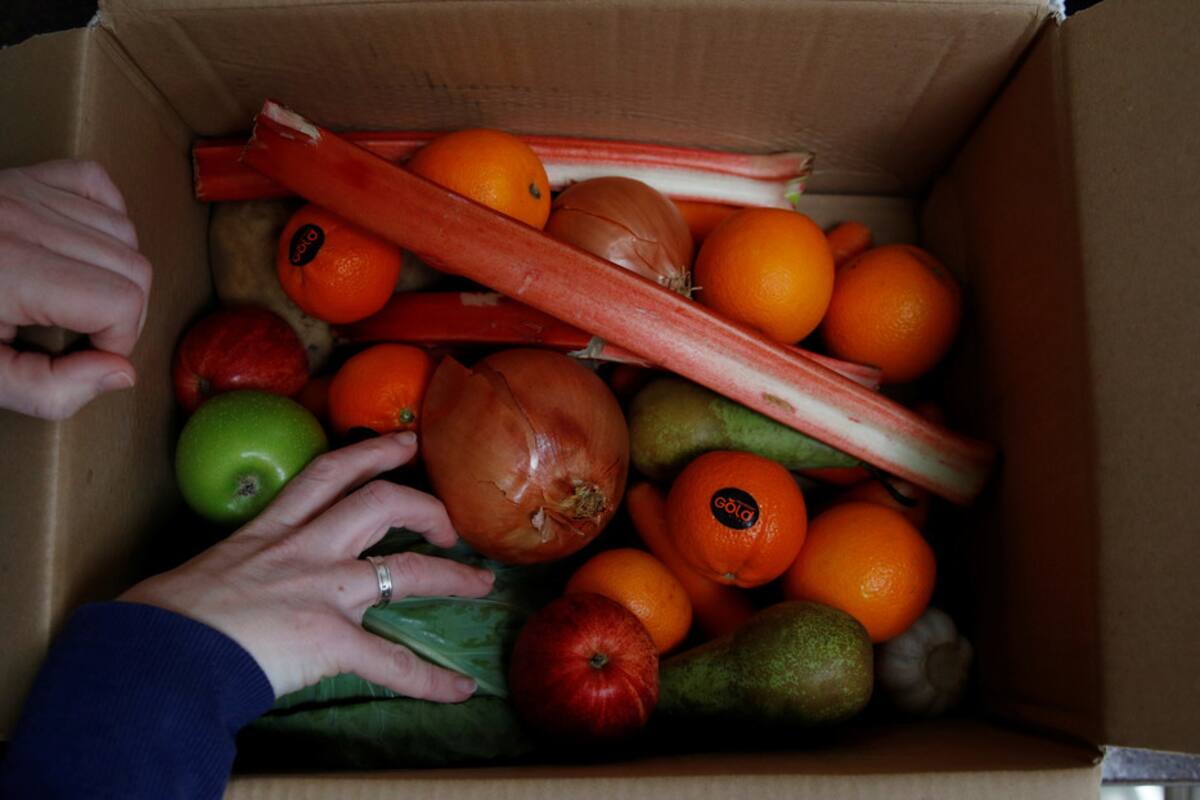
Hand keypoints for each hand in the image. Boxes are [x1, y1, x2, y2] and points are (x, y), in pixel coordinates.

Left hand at [0, 160, 150, 418]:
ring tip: (77, 297)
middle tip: (82, 335)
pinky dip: (106, 219)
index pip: (120, 300)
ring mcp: (21, 189)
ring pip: (124, 232)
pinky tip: (82, 251)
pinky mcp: (21, 175)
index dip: (116, 341)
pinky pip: (97, 185)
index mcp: (8, 270)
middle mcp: (20, 218)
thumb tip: (119, 372)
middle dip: (123, 313)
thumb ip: (51, 390)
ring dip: (117, 272)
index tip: (83, 355)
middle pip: (134, 267)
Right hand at [121, 432, 493, 700]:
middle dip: (426, 507)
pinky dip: (431, 679)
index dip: (374, 452)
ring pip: (407, 569)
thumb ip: (239, 566)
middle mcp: (306, 550)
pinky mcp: (330, 640)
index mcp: (271, 530)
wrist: (157, 656)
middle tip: (452, 521)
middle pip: (381, 503)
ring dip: (452, 578)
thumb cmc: (164, 617)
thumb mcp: (206, 571)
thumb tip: (237, 583)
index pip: (329, 474)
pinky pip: (393, 662)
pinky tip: (459, 690)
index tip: (406, 441)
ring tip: (481, 584)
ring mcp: (324, 592)